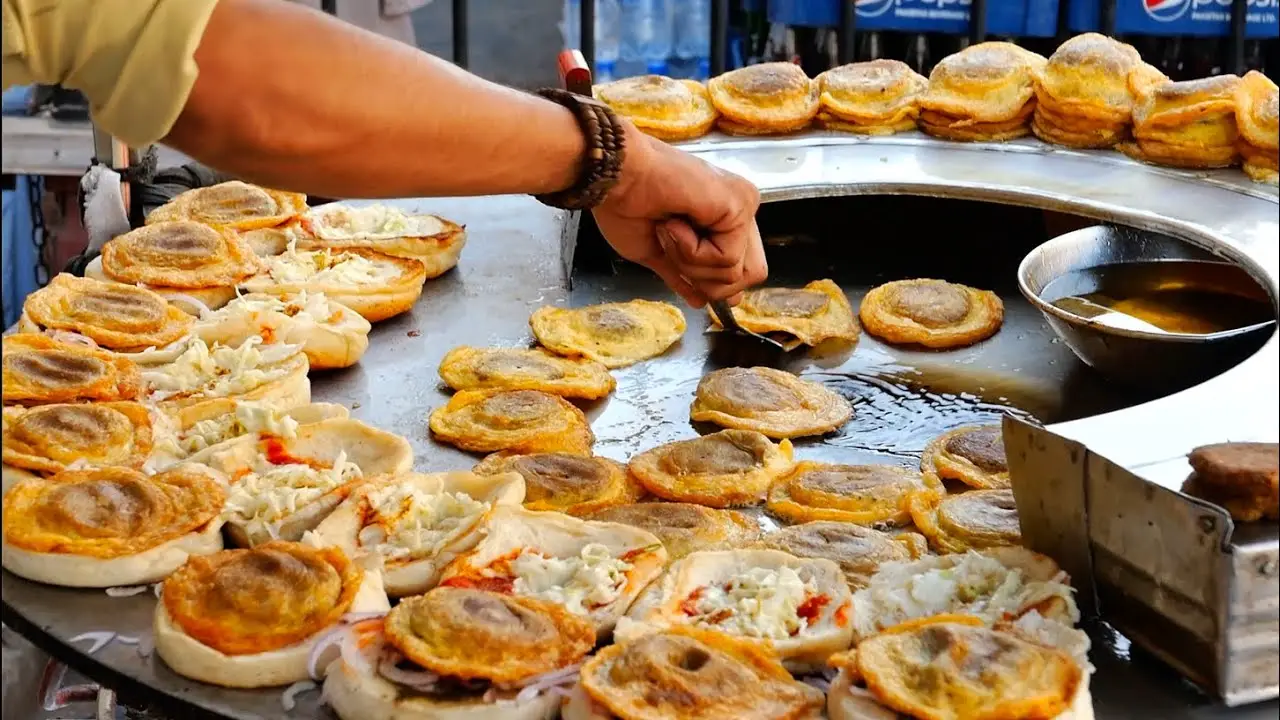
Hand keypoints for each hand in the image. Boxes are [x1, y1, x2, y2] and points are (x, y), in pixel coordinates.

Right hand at [592, 123, 766, 307]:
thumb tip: (704, 300)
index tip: (673, 259)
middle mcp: (739, 210)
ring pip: (736, 273)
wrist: (613, 180)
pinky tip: (674, 223)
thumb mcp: (657, 254)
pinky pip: (727, 258)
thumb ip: (684, 276)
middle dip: (707, 280)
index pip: (742, 270)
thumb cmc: (625, 206)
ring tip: (669, 229)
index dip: (709, 281)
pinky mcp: (740, 204)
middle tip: (672, 249)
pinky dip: (692, 251)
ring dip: (692, 263)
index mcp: (723, 220)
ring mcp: (743, 205)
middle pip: (752, 275)